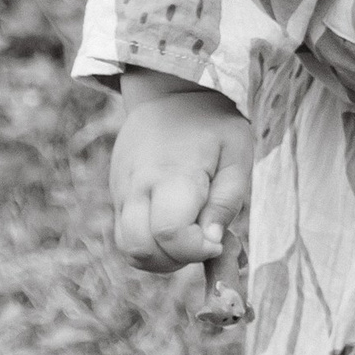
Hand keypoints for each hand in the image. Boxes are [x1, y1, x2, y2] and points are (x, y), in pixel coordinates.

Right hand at [109, 75, 251, 273]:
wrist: (169, 93)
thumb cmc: (212, 124)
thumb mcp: (237, 153)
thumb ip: (227, 200)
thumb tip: (212, 240)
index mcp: (172, 174)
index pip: (170, 234)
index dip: (196, 250)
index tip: (218, 241)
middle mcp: (138, 186)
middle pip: (141, 250)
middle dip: (176, 261)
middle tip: (202, 241)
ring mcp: (122, 191)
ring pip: (129, 250)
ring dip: (160, 258)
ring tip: (188, 237)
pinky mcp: (116, 194)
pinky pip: (125, 236)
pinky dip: (149, 245)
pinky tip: (173, 227)